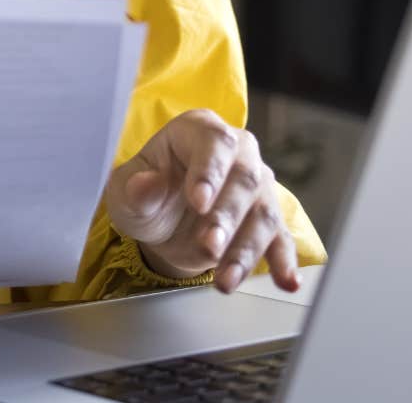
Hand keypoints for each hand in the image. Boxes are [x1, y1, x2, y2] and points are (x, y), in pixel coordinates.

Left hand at [102, 109, 300, 294]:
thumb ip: (134, 188)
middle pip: (245, 180)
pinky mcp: (267, 221)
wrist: (162, 223)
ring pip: (264, 215)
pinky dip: (283, 262)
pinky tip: (286, 281)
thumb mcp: (125, 191)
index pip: (214, 143)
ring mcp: (257, 187)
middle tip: (210, 245)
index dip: (209, 172)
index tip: (198, 202)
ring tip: (225, 279)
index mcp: (199, 131)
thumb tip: (144, 185)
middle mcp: (237, 153)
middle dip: (228, 217)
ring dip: (246, 250)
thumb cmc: (145, 195)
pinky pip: (282, 241)